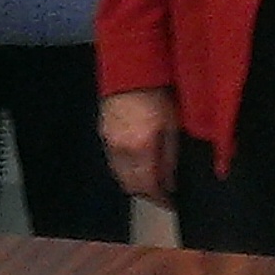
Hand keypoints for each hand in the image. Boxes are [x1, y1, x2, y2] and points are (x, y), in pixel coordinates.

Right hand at [99, 88, 180, 205]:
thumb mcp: (172, 126)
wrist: (130, 71)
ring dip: (134, 181)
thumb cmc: (158, 97)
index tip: (171, 204)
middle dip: (146, 193)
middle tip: (162, 193)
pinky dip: (125, 168)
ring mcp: (108, 142)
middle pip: (130, 185)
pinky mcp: (103, 133)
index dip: (159, 199)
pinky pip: (113, 161)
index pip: (147, 187)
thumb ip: (170, 158)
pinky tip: (137, 162)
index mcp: (140, 150)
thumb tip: (170, 184)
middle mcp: (120, 151)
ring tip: (151, 178)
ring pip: (119, 175)